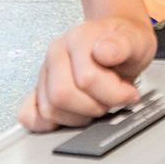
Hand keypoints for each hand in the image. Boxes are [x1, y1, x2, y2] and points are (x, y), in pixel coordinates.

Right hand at [17, 15, 156, 130]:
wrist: (116, 41)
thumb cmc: (124, 44)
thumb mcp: (135, 40)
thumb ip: (123, 44)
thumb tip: (103, 52)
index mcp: (78, 39)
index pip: (86, 79)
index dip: (113, 94)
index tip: (129, 94)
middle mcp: (56, 53)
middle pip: (62, 95)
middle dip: (93, 107)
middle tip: (110, 101)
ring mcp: (45, 72)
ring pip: (49, 109)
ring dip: (78, 117)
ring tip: (96, 104)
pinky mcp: (39, 90)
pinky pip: (29, 114)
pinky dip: (46, 124)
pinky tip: (69, 118)